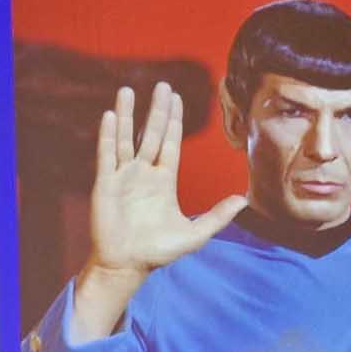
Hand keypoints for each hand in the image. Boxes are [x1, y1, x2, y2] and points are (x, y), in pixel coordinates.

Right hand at [70, 82, 245, 341]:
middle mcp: (143, 173)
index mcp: (163, 181)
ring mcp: (123, 176)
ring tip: (128, 90)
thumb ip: (217, 216)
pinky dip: (108, 135)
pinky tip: (111, 115)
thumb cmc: (158, 252)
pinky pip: (106, 154)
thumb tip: (244, 200)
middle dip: (157, 110)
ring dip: (128, 115)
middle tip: (162, 85)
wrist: (126, 266)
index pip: (170, 143)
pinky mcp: (105, 184)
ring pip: (126, 139)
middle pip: (151, 134)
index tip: (176, 98)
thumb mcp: (194, 234)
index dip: (174, 120)